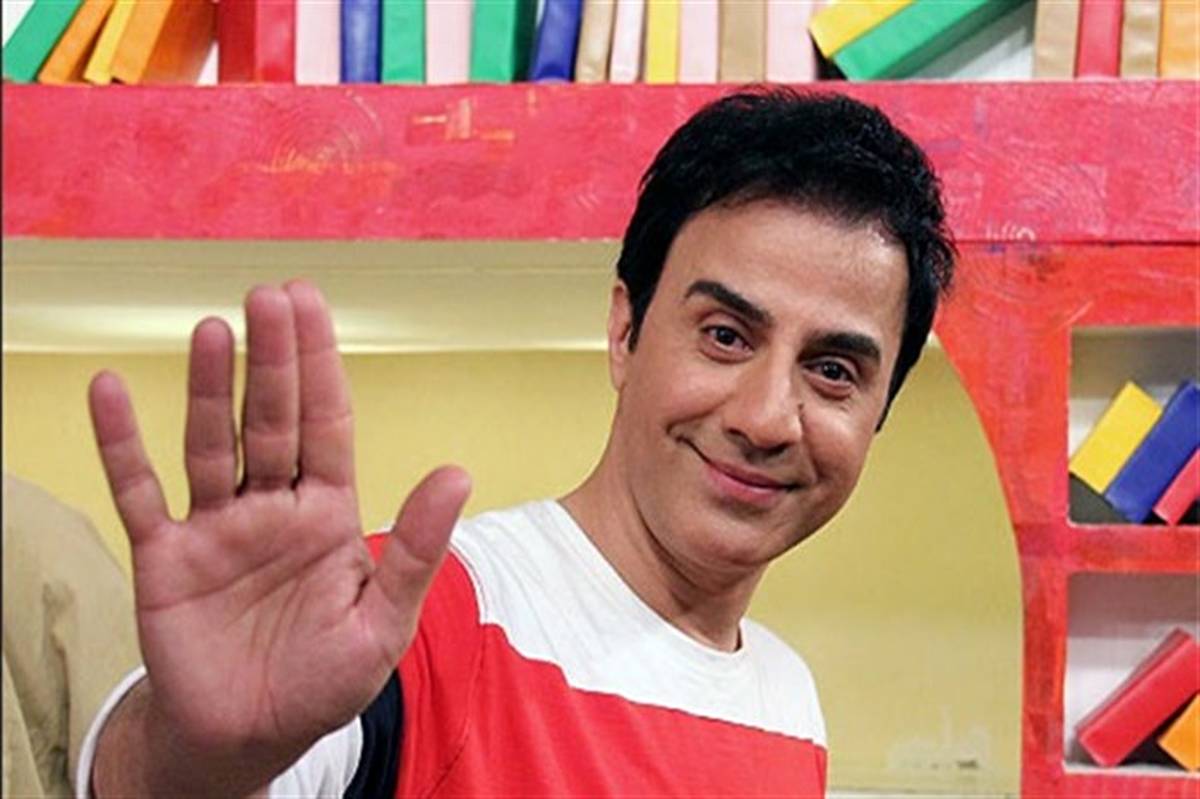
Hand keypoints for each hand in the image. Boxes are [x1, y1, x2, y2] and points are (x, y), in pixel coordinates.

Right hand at [88, 281, 469, 790]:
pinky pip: (138, 494)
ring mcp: (217, 529)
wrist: (249, 739)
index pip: (326, 425)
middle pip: (272, 420)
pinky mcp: (165, 560)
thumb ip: (416, 550)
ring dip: (208, 388)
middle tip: (270, 295)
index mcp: (330, 515)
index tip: (312, 307)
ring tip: (213, 328)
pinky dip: (122, 445)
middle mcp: (273, 508)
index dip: (320, 367)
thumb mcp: (382, 624)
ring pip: (211, 444)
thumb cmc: (322, 682)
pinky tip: (110, 391)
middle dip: (273, 360)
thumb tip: (457, 473)